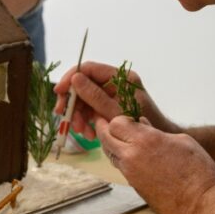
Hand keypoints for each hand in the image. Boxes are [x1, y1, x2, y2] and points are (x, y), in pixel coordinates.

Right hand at [53, 61, 180, 139]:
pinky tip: (88, 133)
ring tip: (81, 131)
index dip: (70, 78)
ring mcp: (111, 94)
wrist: (156, 145)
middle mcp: (114, 82)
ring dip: (78, 115)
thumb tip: (75, 78)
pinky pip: (90, 109)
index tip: (58, 91)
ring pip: (84, 99)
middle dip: (73, 102)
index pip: (88, 68)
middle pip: (83, 85)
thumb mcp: (115, 111)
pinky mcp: (108, 106)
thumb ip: (95, 95)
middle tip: (62, 116)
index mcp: (120, 76)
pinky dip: (86, 120)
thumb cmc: (141, 125)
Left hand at [97, 115, 214, 213]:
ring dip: (112, 145)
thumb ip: (156, 131)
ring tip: (121, 139)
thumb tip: (142, 123)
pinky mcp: (133, 186)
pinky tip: (133, 156)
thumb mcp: (182, 141)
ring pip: (110, 154)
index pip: (115, 123)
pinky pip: (120, 167)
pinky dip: (121, 159)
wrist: (202, 205)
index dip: (118, 118)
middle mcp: (132, 156)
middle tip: (108, 124)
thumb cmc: (199, 170)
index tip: (126, 119)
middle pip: (105, 137)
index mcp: (145, 140)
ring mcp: (130, 173)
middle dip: (105, 129)